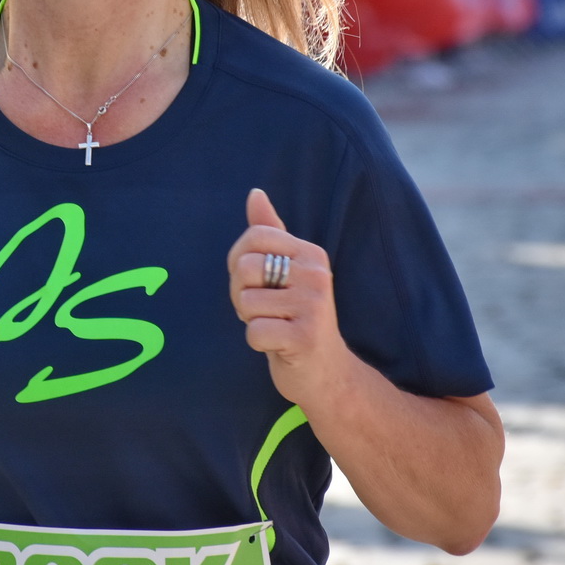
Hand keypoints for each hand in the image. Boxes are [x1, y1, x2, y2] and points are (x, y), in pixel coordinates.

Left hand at [227, 188, 351, 404]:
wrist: (326, 372)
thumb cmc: (296, 317)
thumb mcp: (285, 272)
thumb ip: (270, 233)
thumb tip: (255, 193)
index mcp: (310, 254)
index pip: (254, 237)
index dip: (239, 262)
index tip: (253, 282)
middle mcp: (316, 274)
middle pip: (245, 267)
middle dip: (241, 294)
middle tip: (263, 310)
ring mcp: (313, 306)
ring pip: (245, 302)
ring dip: (250, 320)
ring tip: (275, 326)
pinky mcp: (305, 337)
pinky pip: (254, 332)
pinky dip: (258, 343)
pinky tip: (279, 345)